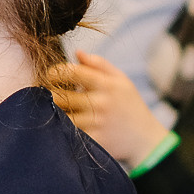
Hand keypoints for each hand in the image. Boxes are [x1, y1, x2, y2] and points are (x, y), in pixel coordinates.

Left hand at [47, 51, 169, 167]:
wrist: (146, 140)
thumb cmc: (130, 106)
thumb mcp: (121, 81)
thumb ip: (100, 64)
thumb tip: (77, 52)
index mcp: (107, 85)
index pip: (72, 72)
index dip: (56, 72)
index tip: (50, 76)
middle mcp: (101, 103)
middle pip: (62, 96)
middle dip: (51, 94)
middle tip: (48, 95)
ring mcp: (98, 123)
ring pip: (63, 117)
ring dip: (55, 113)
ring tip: (54, 110)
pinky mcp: (95, 141)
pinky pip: (70, 134)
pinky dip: (63, 130)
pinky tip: (62, 127)